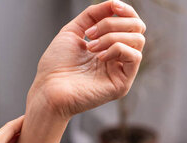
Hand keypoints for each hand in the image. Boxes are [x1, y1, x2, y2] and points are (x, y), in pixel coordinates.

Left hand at [28, 0, 145, 119]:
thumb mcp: (73, 31)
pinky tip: (99, 57)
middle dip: (114, 22)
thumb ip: (93, 15)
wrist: (48, 89)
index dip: (125, 10)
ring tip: (91, 47)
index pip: (131, 23)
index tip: (112, 5)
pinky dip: (117, 49)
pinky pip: (134, 56)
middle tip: (91, 33)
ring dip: (112, 36)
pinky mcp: (122, 84)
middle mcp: (117, 58)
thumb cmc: (55, 66)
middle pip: (137, 28)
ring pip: (137, 40)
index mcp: (108, 46)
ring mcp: (121, 71)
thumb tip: (113, 4)